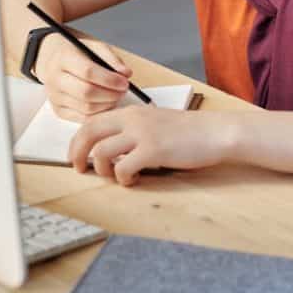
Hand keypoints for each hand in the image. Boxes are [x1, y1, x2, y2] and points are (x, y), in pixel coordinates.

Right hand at [35, 33, 132, 121]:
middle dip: (111, 94)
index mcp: (63, 58)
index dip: (109, 79)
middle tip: (123, 90)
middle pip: (86, 93)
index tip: (124, 82)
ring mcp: (55, 97)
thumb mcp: (94, 47)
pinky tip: (106, 103)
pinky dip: (99, 113)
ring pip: (86, 108)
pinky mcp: (58, 110)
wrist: (54, 59)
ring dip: (107, 104)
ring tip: (116, 95)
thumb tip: (126, 73)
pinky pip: (83, 118)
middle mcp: (55, 79)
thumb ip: (111, 58)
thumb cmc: (78, 52)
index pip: (88, 72)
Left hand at [68, 106, 233, 185]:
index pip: (92, 121)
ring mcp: (142, 134)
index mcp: (131, 112)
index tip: (76, 154)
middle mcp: (132, 119)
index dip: (78, 139)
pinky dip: (123, 178)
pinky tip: (135, 180)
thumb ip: (134, 130)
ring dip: (102, 170)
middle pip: (88, 133)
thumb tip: (113, 148)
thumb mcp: (156, 122)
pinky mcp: (153, 151)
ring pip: (101, 152)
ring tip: (117, 176)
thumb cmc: (190, 132)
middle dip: (77, 153)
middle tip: (79, 168)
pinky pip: (123, 168)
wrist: (216, 132)